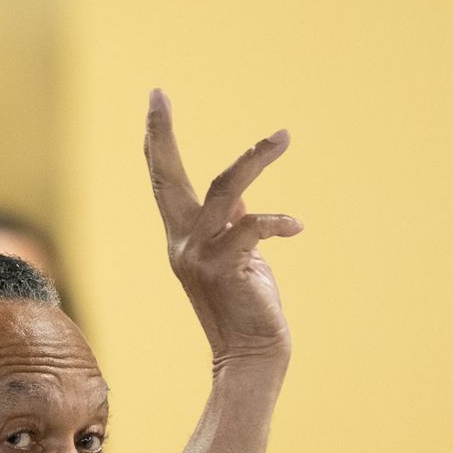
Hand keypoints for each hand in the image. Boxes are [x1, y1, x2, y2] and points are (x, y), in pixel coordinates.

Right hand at [143, 89, 303, 368]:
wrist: (251, 356)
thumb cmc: (249, 308)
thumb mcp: (237, 257)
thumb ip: (232, 225)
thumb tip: (241, 198)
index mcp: (182, 238)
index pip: (163, 181)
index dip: (157, 140)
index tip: (156, 100)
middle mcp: (182, 243)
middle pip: (165, 177)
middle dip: (161, 134)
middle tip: (156, 95)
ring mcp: (199, 256)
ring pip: (222, 190)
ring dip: (255, 160)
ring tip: (282, 137)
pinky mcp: (225, 268)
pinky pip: (253, 227)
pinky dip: (278, 221)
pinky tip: (297, 226)